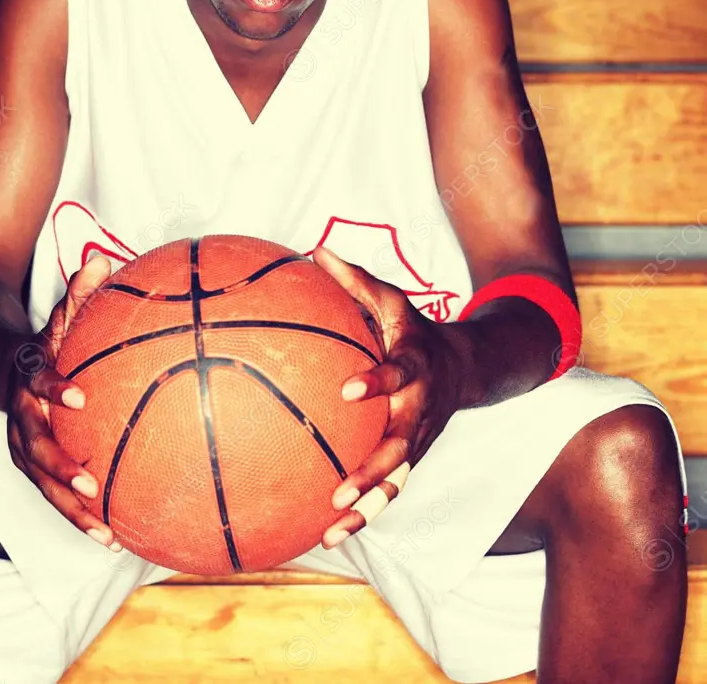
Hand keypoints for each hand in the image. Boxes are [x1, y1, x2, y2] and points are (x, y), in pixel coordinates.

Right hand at [6, 256, 120, 550]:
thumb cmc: (35, 343)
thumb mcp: (54, 317)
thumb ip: (77, 294)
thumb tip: (101, 259)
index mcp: (26, 377)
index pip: (37, 380)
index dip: (54, 387)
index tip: (79, 398)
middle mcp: (18, 414)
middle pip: (33, 446)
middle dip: (59, 468)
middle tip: (89, 486)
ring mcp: (20, 443)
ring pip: (40, 482)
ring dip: (69, 510)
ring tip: (105, 533)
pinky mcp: (29, 464)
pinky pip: (51, 492)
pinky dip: (77, 516)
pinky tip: (113, 537)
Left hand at [313, 247, 465, 547]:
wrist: (471, 365)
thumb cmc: (417, 330)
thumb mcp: (393, 299)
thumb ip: (355, 280)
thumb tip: (313, 249)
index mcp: (415, 367)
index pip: (398, 374)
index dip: (379, 380)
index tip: (349, 389)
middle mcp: (421, 410)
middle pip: (400, 447)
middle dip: (373, 472)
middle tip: (339, 491)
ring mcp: (420, 441)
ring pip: (397, 483)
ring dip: (367, 510)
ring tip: (331, 532)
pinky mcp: (412, 459)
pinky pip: (390, 492)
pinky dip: (365, 514)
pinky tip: (329, 534)